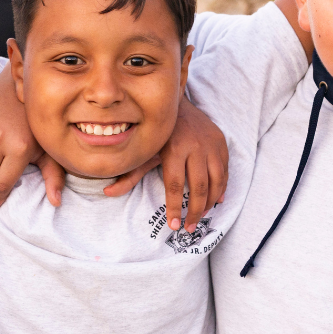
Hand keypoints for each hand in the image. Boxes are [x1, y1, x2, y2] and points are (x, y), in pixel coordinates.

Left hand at [105, 97, 227, 230]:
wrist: (178, 105)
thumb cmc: (158, 134)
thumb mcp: (144, 153)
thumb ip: (129, 175)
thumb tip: (107, 193)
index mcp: (173, 149)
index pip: (175, 186)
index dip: (174, 208)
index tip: (173, 226)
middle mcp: (195, 146)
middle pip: (199, 187)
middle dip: (195, 212)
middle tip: (190, 228)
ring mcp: (211, 144)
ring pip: (217, 181)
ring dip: (211, 203)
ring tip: (202, 216)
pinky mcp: (221, 142)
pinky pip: (225, 171)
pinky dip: (222, 188)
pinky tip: (216, 201)